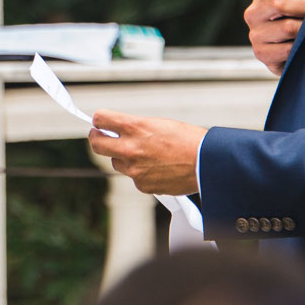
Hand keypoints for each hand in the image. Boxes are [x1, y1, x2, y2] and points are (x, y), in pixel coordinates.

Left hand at [89, 111, 206, 195]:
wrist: (207, 163)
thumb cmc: (189, 140)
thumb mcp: (159, 123)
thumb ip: (135, 127)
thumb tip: (118, 129)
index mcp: (135, 127)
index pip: (101, 119)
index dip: (99, 119)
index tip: (100, 122)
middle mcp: (131, 149)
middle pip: (97, 145)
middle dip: (97, 139)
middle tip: (101, 136)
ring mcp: (135, 169)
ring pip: (117, 162)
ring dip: (124, 158)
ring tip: (145, 154)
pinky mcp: (142, 185)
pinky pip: (134, 177)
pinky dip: (141, 173)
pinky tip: (157, 167)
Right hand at [242, 0, 304, 74]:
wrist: (296, 53)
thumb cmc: (300, 19)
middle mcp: (253, 13)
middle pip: (277, 3)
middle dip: (303, 6)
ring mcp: (255, 34)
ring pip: (286, 27)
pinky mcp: (261, 53)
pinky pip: (287, 48)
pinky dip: (301, 46)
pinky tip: (304, 45)